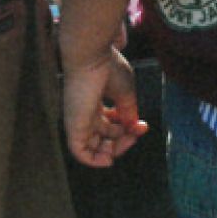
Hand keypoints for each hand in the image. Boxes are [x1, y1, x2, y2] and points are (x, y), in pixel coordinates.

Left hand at [62, 45, 148, 167]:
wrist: (91, 57)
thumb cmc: (107, 67)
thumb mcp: (125, 92)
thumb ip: (129, 111)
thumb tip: (134, 127)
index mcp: (95, 101)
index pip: (110, 123)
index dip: (127, 127)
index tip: (143, 125)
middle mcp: (85, 113)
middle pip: (104, 135)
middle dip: (124, 138)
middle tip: (138, 132)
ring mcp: (78, 121)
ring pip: (94, 146)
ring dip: (114, 149)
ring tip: (129, 140)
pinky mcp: (73, 127)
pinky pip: (81, 153)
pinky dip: (95, 161)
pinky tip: (109, 159)